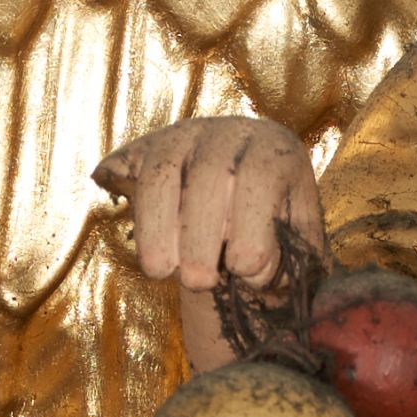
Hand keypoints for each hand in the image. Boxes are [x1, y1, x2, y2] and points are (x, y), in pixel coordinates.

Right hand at [99, 112, 323, 371]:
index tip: (242, 268)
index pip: (260, 176)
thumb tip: (253, 270)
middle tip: (198, 282)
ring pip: (161, 172)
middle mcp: (229, 134)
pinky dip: (116, 182)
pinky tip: (117, 203)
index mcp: (274, 151)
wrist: (247, 198)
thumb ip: (288, 262)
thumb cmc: (277, 230)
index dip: (250, 224)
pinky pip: (126, 164)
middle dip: (200, 234)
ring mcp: (184, 136)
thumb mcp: (300, 245)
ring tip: (160, 272)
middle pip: (209, 175)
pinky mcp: (146, 148)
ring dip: (156, 225)